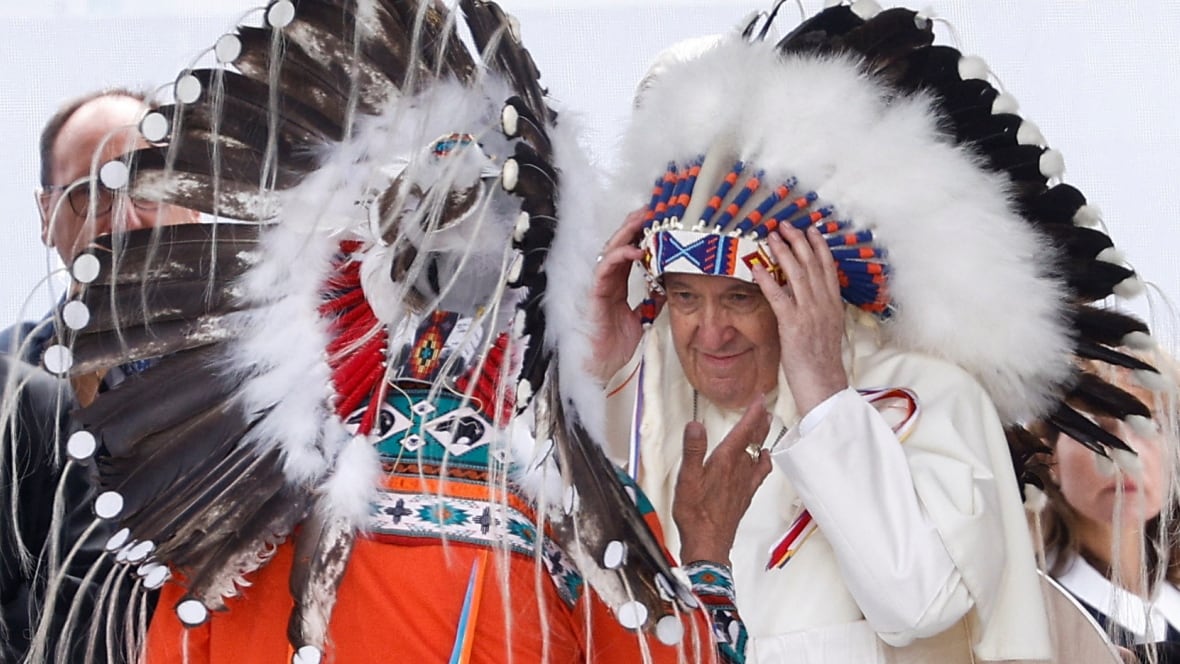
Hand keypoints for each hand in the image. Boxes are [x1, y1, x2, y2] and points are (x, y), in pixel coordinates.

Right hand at [586, 210, 662, 383]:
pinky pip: (606, 268)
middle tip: (654, 208)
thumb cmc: (615, 344)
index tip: (660, 220)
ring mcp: (600, 284)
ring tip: (645, 219)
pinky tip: (636, 250)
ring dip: (628, 232)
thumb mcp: (642, 318)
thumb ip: (652, 301)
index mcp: (617, 283)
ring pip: (612, 249)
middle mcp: (608, 280)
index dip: (643, 234)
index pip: (630, 251)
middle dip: (636, 225)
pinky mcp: (595, 292)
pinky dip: (620, 256)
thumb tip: (669, 288)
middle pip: (621, 244)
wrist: (600, 364)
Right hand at [674, 399, 772, 565]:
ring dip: (762, 437)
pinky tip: (764, 459)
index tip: (759, 399)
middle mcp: (739, 470)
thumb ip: (693, 450)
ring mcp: (744, 483)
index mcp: (725, 461)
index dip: (752, 413)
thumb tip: (695, 425)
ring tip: (766, 424)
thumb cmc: (696, 514)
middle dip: (759, 420)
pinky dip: (763, 460)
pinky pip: (759, 472)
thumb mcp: (687, 479)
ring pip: (757, 453)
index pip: (743, 431)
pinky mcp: (744, 495)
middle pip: (753, 439)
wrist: (708, 543)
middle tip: (763, 406)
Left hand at [751, 225, 847, 414]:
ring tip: (772, 237)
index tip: (810, 231)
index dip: (819, 247)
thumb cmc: (822, 361)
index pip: (828, 268)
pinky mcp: (793, 325)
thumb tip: (812, 296)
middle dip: (798, 242)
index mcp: (834, 305)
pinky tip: (756, 267)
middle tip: (785, 226)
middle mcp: (824, 305)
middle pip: (812, 265)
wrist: (823, 383)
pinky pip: (778, 297)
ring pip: (797, 274)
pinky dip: (767, 279)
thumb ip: (822, 309)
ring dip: (783, 253)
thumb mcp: (828, 329)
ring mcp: (809, 313)